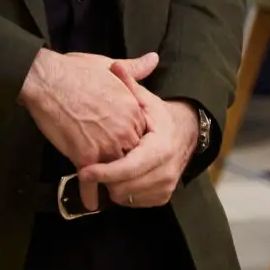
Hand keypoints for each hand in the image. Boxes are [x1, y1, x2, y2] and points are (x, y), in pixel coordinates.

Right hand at [19, 49, 158, 209]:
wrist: (48, 81)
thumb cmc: (74, 71)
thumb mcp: (108, 65)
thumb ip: (133, 69)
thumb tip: (153, 59)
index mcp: (133, 110)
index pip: (140, 137)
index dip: (130, 143)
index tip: (124, 148)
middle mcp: (124, 131)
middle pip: (130, 157)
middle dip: (123, 165)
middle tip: (116, 174)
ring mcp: (106, 146)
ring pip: (114, 173)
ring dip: (109, 183)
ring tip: (105, 190)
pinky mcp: (85, 157)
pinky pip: (91, 183)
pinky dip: (90, 195)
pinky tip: (89, 202)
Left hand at [77, 61, 197, 208]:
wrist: (185, 133)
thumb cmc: (158, 116)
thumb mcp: (145, 99)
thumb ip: (128, 85)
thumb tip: (114, 66)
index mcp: (161, 148)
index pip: (129, 167)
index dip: (105, 172)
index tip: (83, 171)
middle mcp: (167, 171)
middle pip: (125, 187)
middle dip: (104, 179)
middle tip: (87, 168)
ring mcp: (166, 187)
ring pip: (127, 197)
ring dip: (111, 186)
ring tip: (102, 169)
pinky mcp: (162, 197)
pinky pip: (134, 202)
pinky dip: (122, 191)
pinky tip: (117, 175)